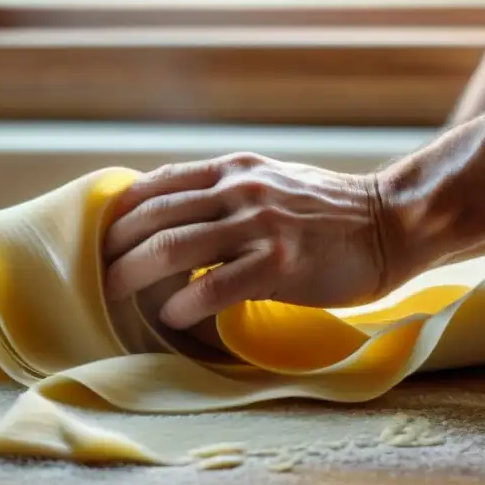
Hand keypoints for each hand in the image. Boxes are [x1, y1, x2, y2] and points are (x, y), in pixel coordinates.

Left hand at [102, 152, 394, 329]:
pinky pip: (217, 284)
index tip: (99, 235)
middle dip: (116, 245)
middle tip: (93, 271)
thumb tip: (176, 214)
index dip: (122, 210)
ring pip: (176, 245)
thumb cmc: (327, 210)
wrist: (391, 222)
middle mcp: (242, 190)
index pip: (160, 183)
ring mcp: (261, 225)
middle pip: (157, 215)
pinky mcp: (282, 264)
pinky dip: (185, 301)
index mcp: (235, 170)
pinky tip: (169, 314)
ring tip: (110, 292)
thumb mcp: (270, 181)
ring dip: (133, 272)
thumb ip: (226, 190)